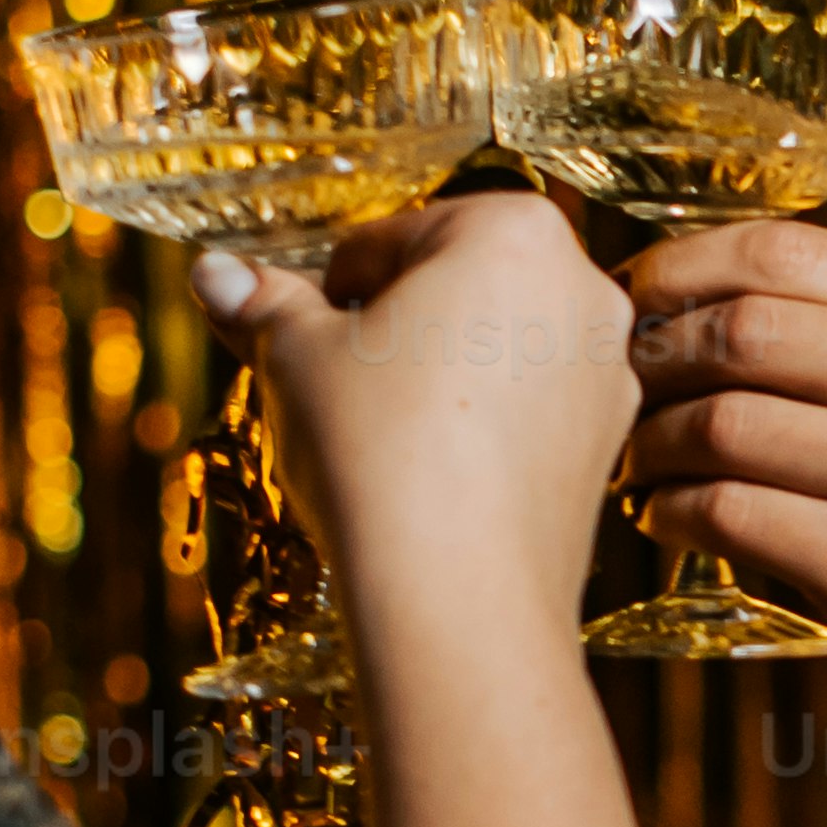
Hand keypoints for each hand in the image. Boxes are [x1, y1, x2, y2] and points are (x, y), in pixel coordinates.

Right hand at [197, 191, 633, 633]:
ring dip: (430, 379)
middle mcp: (585, 291)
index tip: (296, 338)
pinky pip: (525, 416)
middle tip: (328, 386)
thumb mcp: (295, 358)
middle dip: (385, 331)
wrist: (457, 596)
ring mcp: (609, 374)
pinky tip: (425, 476)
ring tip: (374, 437)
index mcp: (516, 231)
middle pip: (451, 291)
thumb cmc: (380, 452)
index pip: (388, 239)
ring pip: (491, 356)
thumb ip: (262, 305)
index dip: (326, 292)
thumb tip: (216, 275)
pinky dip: (475, 430)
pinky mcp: (606, 450)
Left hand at [619, 228, 826, 750]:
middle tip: (616, 389)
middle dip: (652, 356)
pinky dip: (675, 513)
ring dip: (650, 445)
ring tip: (636, 465)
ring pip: (725, 423)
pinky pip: (732, 514)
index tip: (633, 301)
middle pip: (745, 328)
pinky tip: (667, 519)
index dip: (680, 269)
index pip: (786, 251)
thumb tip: (685, 293)